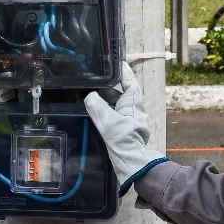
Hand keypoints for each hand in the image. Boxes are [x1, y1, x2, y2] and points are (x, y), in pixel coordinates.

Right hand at [83, 64, 166, 192]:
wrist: (132, 161)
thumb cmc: (123, 138)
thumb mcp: (107, 120)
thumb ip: (96, 105)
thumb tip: (89, 97)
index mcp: (133, 101)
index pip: (129, 81)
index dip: (122, 71)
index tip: (116, 62)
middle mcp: (134, 108)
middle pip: (121, 92)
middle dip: (108, 86)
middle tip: (94, 79)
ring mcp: (130, 119)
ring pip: (116, 103)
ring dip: (105, 99)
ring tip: (90, 93)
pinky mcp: (125, 128)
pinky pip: (115, 114)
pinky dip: (106, 109)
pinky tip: (96, 111)